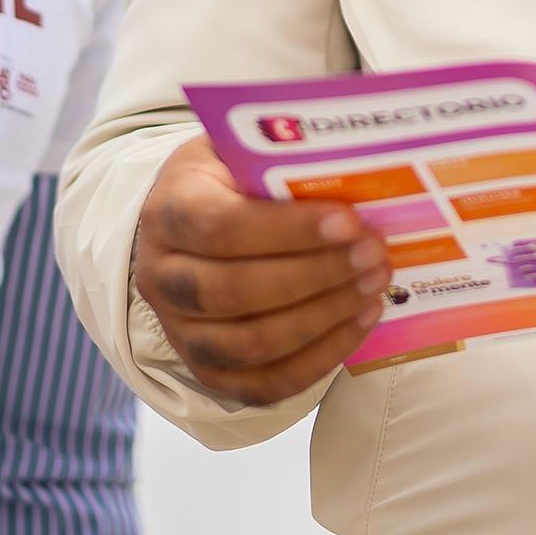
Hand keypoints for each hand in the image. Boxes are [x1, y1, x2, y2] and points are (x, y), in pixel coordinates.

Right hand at [135, 137, 388, 404]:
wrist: (188, 223)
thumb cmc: (227, 180)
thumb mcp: (240, 150)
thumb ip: (281, 158)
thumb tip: (355, 167)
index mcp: (168, 211)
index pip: (222, 227)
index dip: (288, 230)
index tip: (349, 222)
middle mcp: (162, 276)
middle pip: (235, 291)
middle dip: (316, 276)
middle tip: (373, 256)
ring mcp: (179, 330)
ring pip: (250, 344)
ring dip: (323, 318)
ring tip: (373, 286)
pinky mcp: (207, 370)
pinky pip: (263, 384)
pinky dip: (319, 359)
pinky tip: (359, 322)